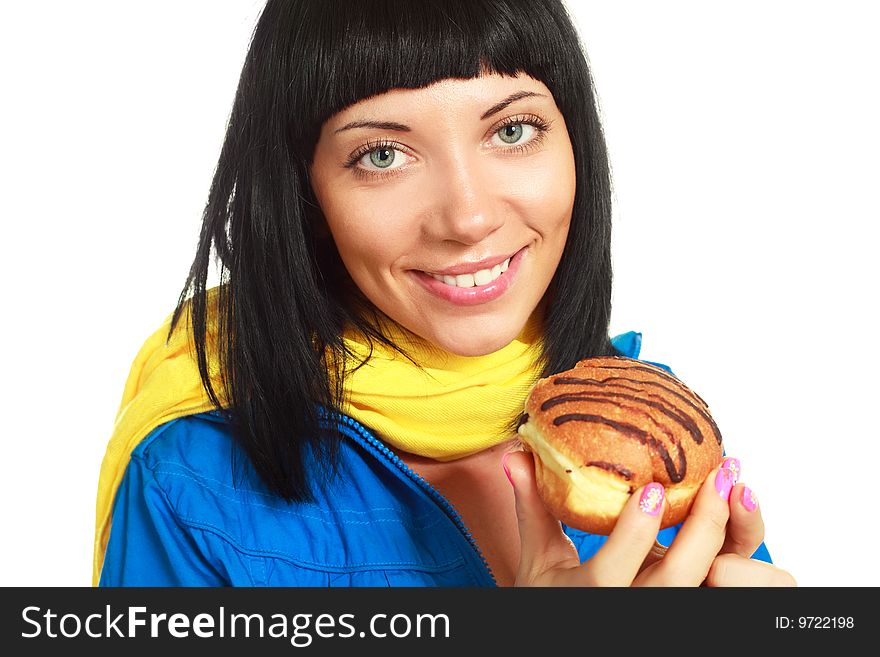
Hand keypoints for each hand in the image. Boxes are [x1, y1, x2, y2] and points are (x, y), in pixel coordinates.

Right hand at [503, 451, 795, 585]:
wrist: (570, 640)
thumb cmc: (554, 601)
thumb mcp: (538, 561)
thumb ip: (532, 507)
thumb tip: (514, 454)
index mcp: (589, 599)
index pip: (612, 575)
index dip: (634, 534)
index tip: (650, 490)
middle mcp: (633, 613)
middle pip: (678, 580)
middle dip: (704, 526)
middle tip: (719, 476)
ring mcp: (666, 614)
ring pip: (714, 588)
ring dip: (733, 542)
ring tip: (741, 494)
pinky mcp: (689, 608)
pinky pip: (729, 589)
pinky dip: (740, 554)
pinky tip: (743, 516)